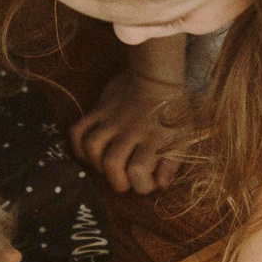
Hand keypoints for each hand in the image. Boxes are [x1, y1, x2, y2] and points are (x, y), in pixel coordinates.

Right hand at [69, 68, 190, 193]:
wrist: (156, 75)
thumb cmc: (173, 111)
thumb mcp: (183, 137)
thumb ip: (172, 163)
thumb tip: (160, 185)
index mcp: (154, 138)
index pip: (138, 172)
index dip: (142, 186)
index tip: (149, 181)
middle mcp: (131, 130)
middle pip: (112, 164)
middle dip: (117, 182)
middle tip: (125, 179)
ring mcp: (112, 119)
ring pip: (92, 147)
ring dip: (97, 164)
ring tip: (107, 166)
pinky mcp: (98, 110)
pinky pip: (78, 130)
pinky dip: (78, 146)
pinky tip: (89, 153)